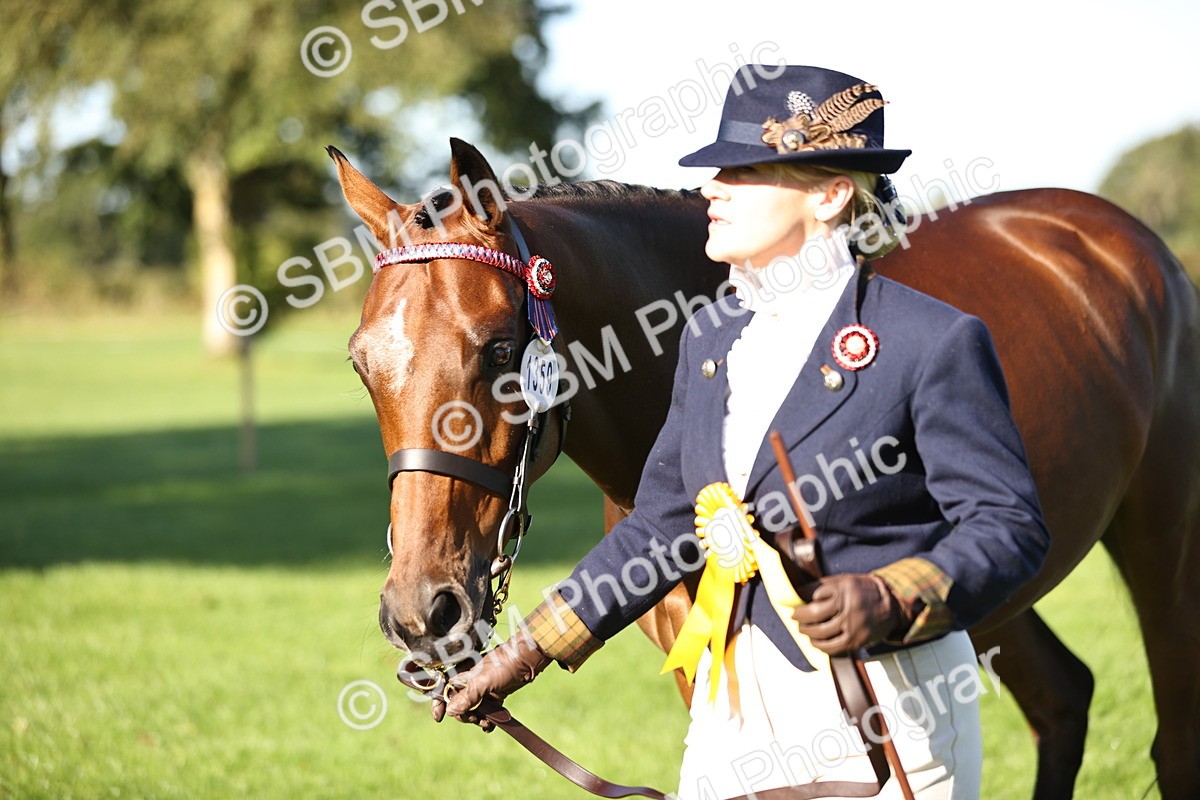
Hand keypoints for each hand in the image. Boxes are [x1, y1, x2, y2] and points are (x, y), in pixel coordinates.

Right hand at [434, 629, 550, 729]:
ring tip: (487, 723)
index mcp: (463, 676)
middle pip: (458, 705)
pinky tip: (491, 725)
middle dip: (464, 716)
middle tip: (475, 719)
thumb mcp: (485, 681)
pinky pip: (486, 711)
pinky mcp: (493, 696)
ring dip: (477, 720)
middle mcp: (470, 683)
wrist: (527, 661)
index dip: (439, 703)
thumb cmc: (505, 664)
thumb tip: (451, 711)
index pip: (444, 690)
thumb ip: (468, 696)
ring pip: (472, 710)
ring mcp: (482, 690)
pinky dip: (487, 720)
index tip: (439, 718)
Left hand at [792, 573, 907, 654]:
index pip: (813, 593)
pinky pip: (832, 647)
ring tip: (802, 628)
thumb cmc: (863, 591)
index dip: (799, 597)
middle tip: (793, 616)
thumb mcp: (845, 580)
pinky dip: (819, 645)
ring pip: (820, 631)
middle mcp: (848, 606)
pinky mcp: (856, 640)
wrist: (891, 605)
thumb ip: (824, 586)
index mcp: (844, 588)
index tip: (792, 600)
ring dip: (806, 631)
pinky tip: (814, 641)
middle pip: (814, 613)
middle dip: (799, 616)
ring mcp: (852, 624)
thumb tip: (799, 593)